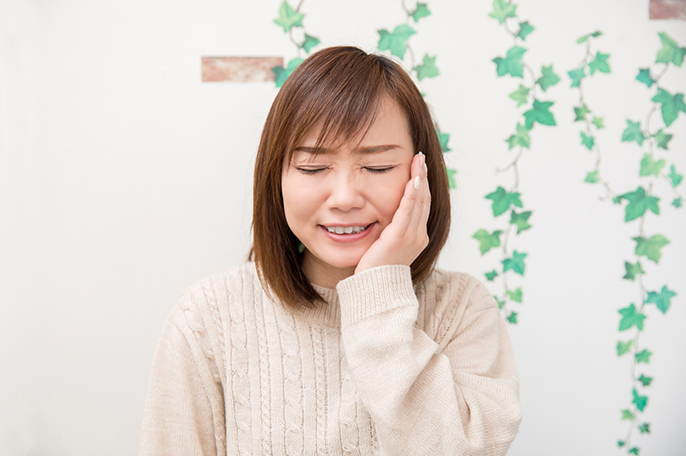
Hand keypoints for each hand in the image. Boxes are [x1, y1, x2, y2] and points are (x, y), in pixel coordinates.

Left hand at [354, 152, 430, 274]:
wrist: (375, 290)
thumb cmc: (376, 269)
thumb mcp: (386, 245)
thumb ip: (389, 230)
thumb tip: (383, 215)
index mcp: (417, 237)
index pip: (422, 205)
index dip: (422, 184)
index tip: (420, 167)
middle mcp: (419, 236)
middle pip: (424, 200)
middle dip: (423, 176)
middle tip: (421, 157)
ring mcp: (411, 238)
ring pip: (419, 202)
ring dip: (419, 179)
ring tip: (418, 161)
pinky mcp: (399, 239)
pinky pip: (407, 212)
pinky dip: (411, 195)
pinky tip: (412, 180)